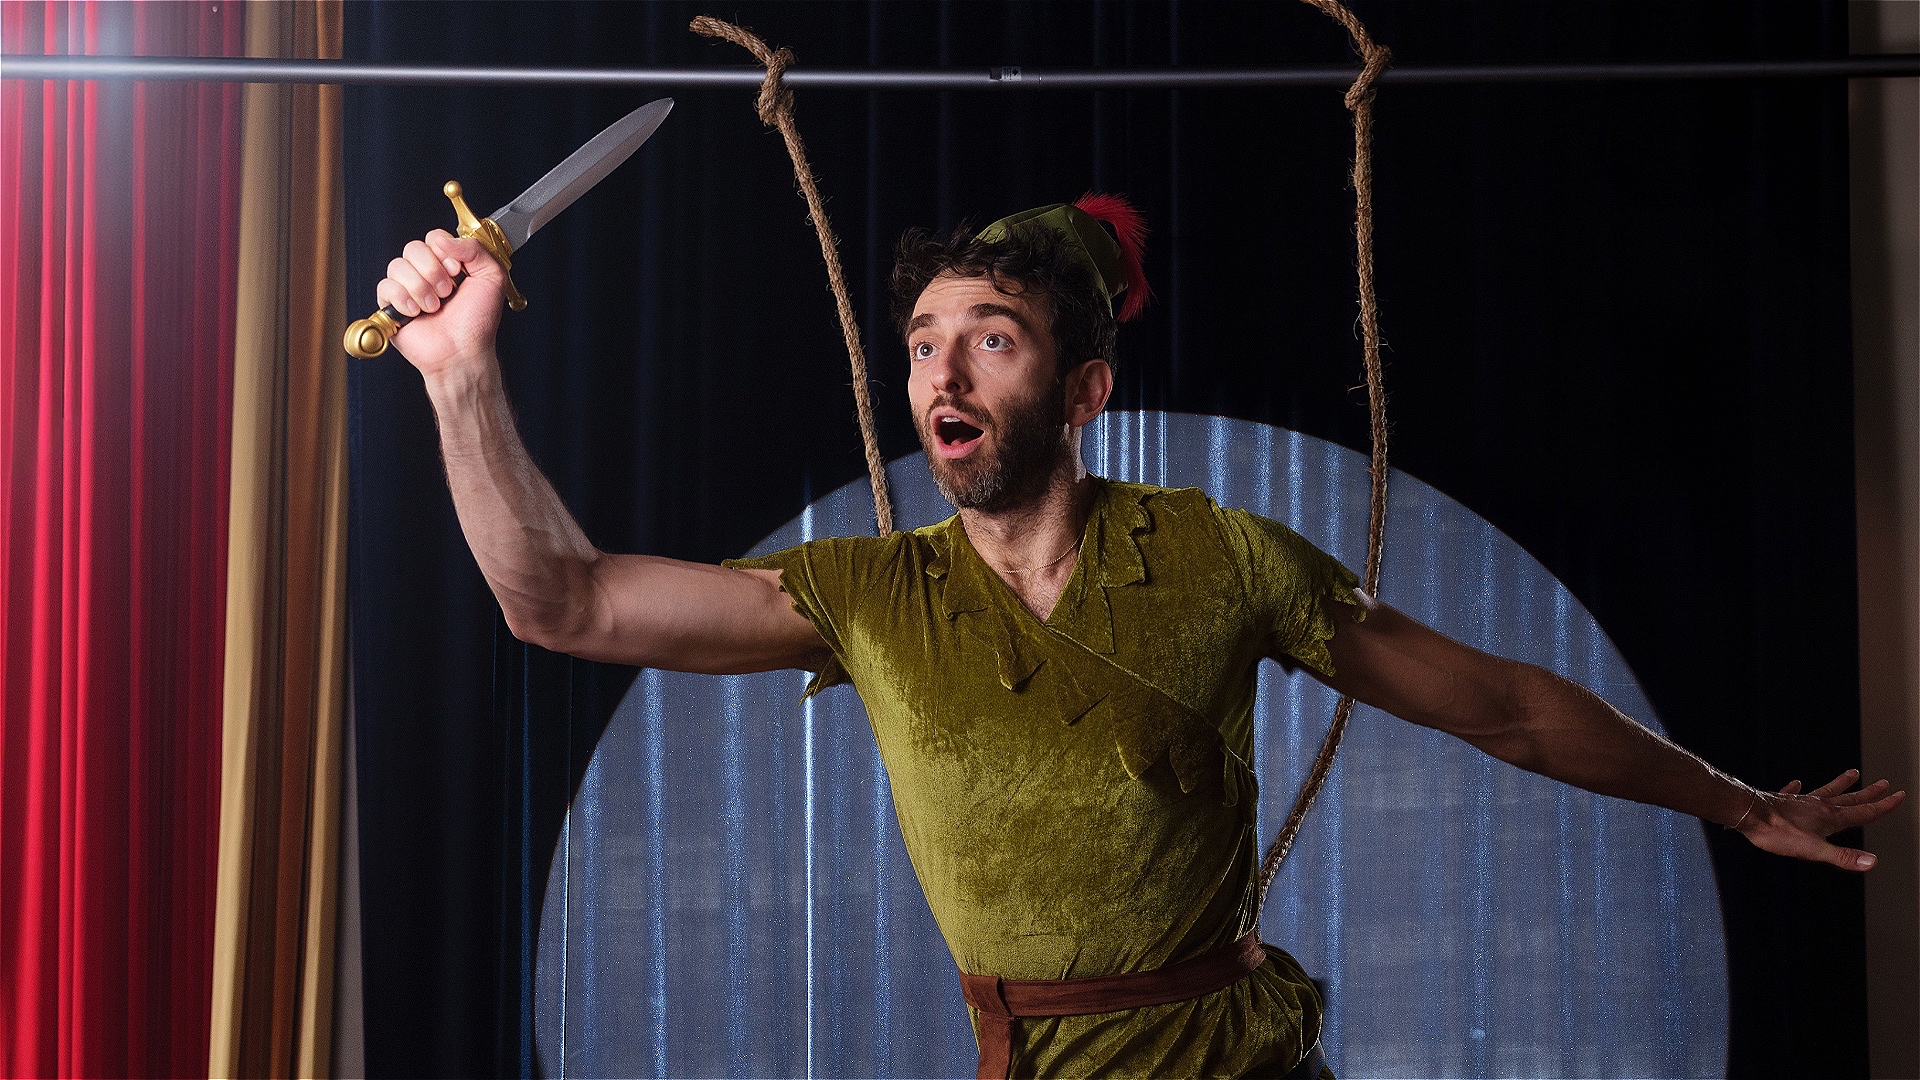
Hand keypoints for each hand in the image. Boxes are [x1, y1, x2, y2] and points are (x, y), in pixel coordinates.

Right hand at [374, 229, 506, 377]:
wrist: (463, 352)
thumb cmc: (477, 322)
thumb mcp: (492, 278)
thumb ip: (475, 249)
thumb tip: (444, 240)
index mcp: (448, 264)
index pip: (434, 238)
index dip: (443, 252)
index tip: (457, 271)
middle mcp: (426, 273)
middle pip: (413, 248)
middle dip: (432, 271)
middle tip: (447, 293)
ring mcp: (407, 288)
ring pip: (397, 266)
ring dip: (420, 288)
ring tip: (434, 307)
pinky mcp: (391, 305)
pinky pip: (385, 286)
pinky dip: (403, 299)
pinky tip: (416, 312)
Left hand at [1734, 769, 1905, 870]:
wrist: (1748, 813)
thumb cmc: (1778, 833)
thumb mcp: (1814, 850)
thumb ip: (1843, 857)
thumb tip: (1872, 862)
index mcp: (1830, 818)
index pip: (1863, 812)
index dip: (1883, 806)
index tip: (1899, 795)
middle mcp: (1818, 805)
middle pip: (1849, 798)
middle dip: (1869, 794)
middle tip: (1885, 783)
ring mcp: (1800, 801)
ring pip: (1826, 790)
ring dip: (1841, 783)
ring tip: (1852, 773)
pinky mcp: (1782, 801)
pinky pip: (1794, 792)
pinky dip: (1797, 787)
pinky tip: (1797, 782)